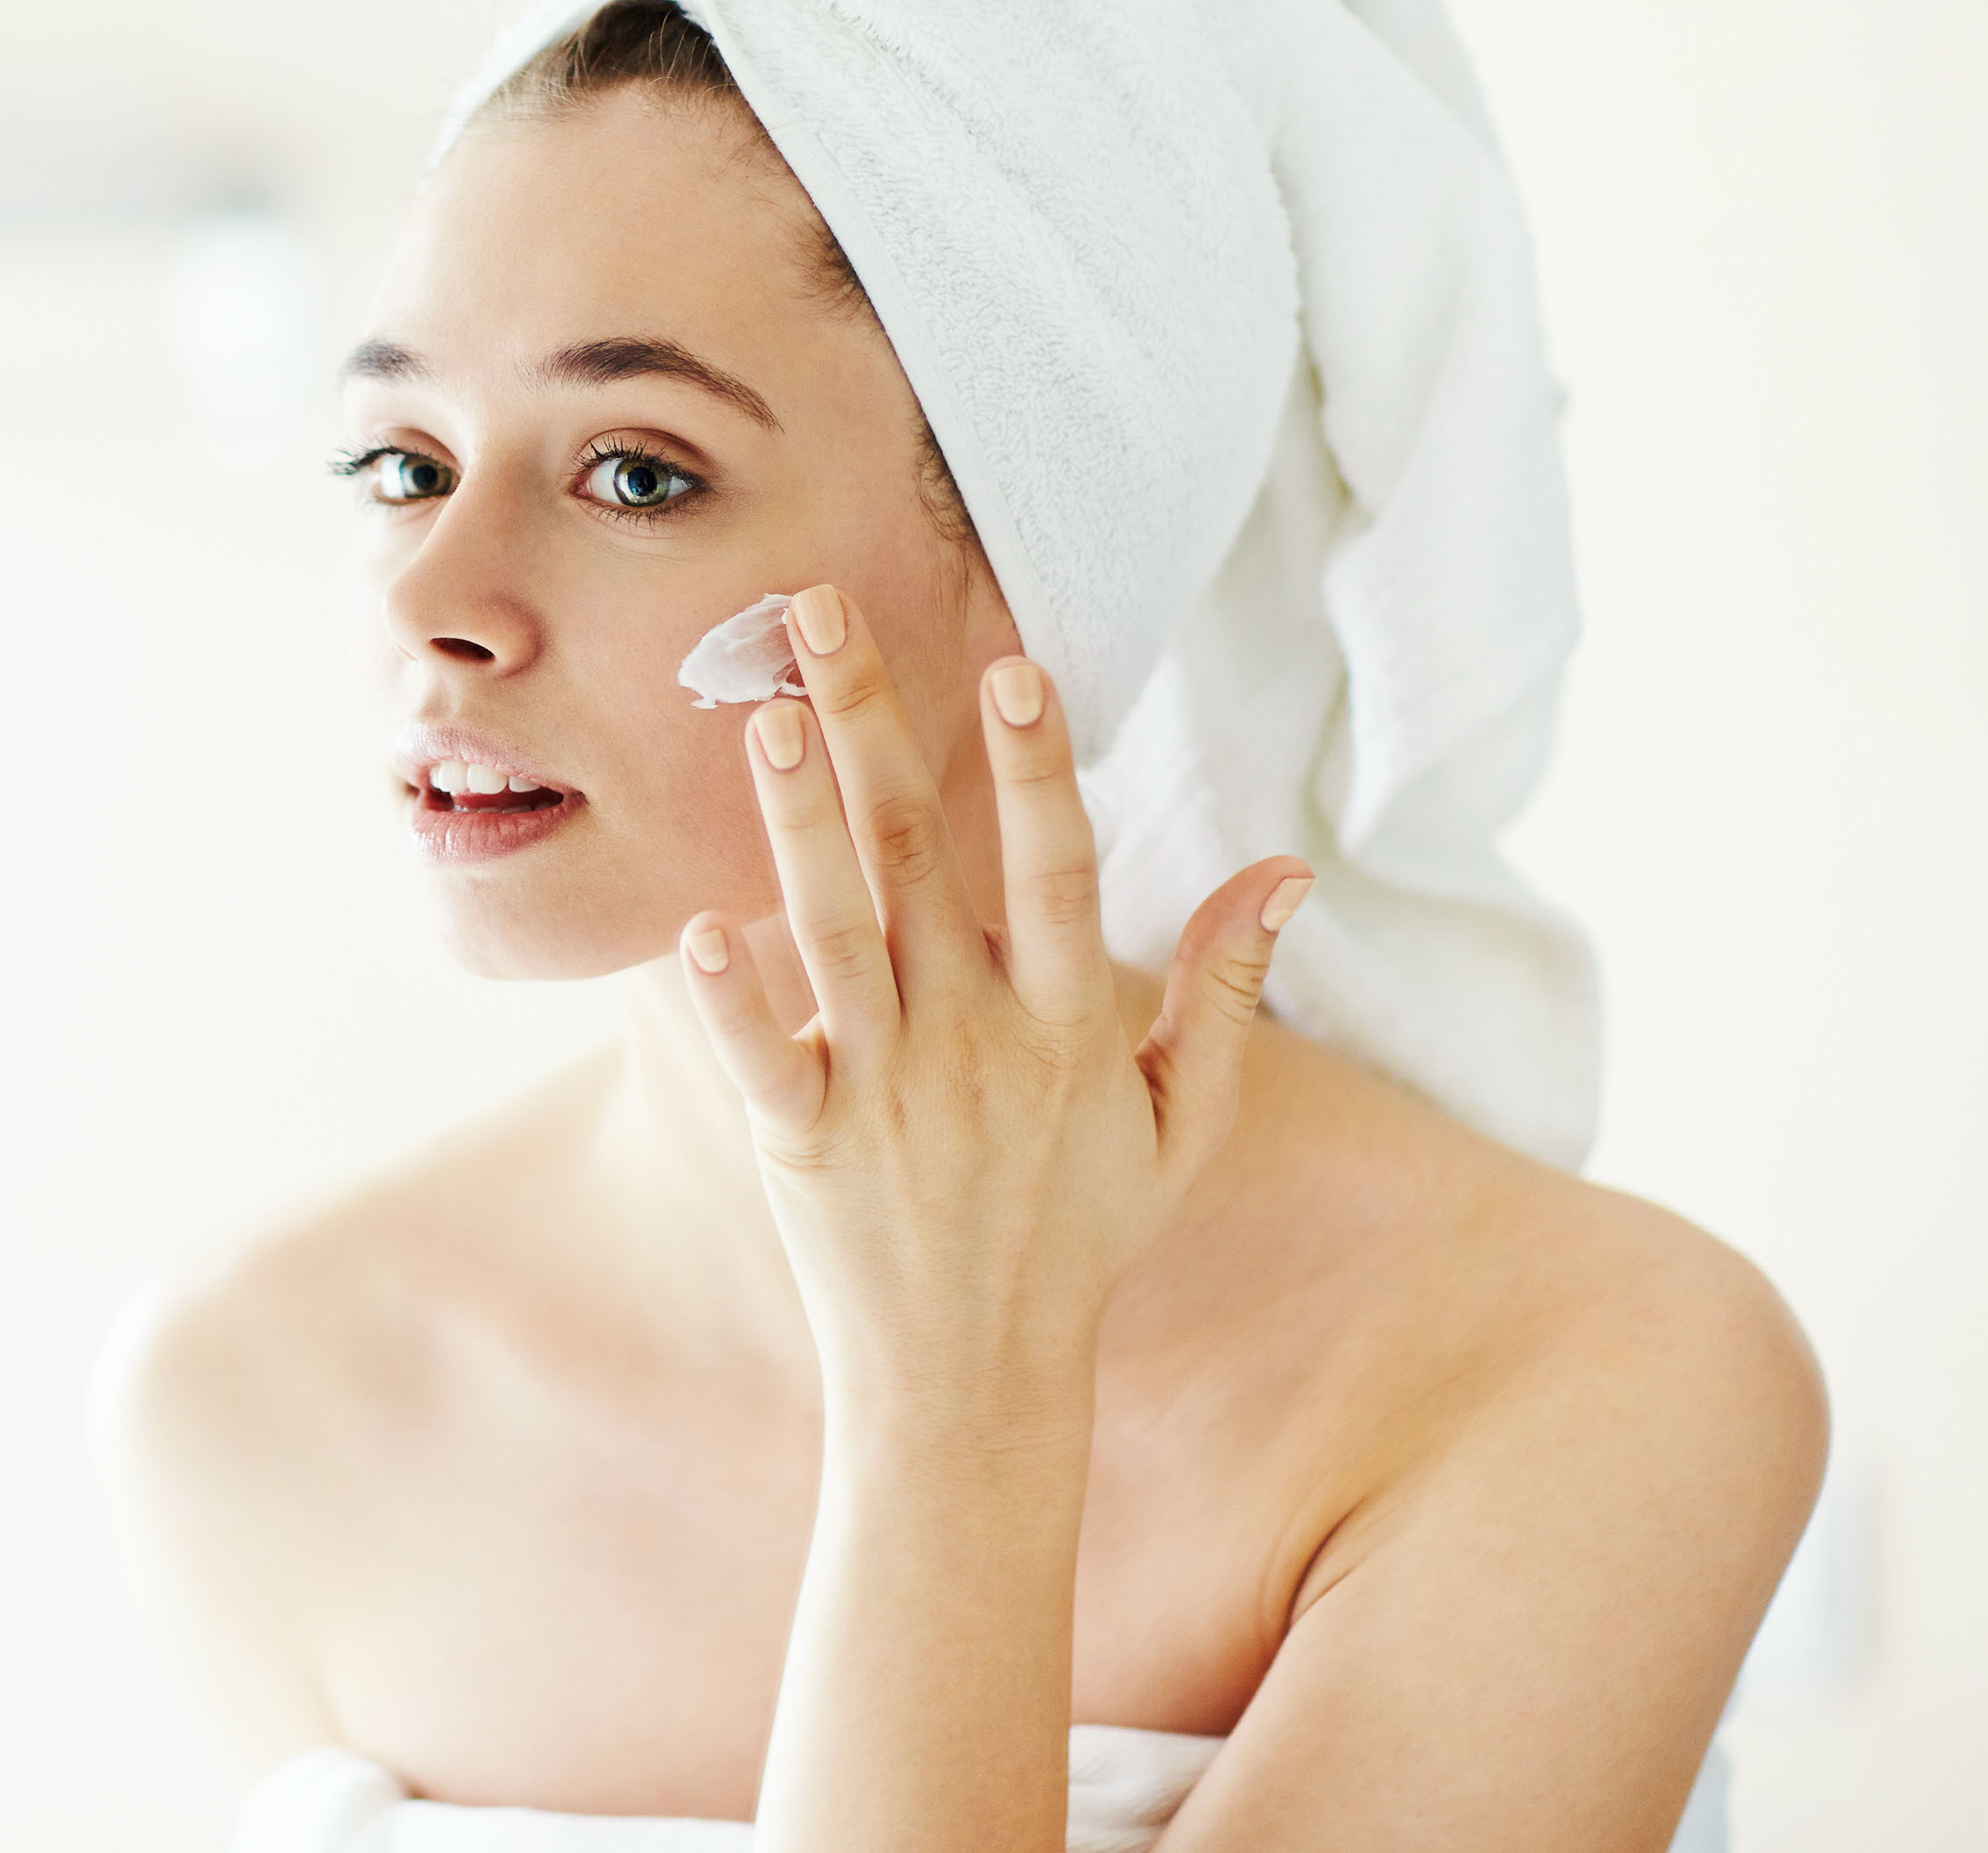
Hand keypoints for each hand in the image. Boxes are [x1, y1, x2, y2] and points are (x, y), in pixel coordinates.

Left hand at [675, 584, 1307, 1425]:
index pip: (1055, 866)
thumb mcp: (1184, 1122)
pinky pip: (765, 1059)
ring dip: (799, 821)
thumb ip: (1226, 991)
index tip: (1012, 662)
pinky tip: (698, 928)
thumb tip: (1289, 870)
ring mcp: (884, 1089)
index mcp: (1066, 1024)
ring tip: (766, 716)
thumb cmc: (1081, 1234)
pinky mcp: (803, 1140)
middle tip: (820, 608)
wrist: (977, 1380)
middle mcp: (973, 1040)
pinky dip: (736, 1000)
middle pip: (919, 855)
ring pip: (837, 930)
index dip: (1034, 766)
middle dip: (874, 723)